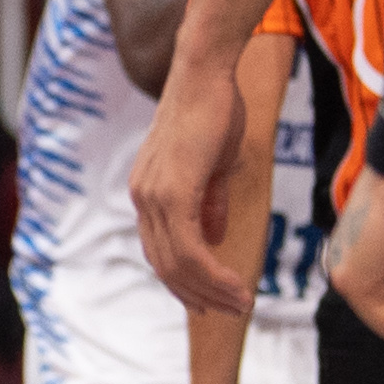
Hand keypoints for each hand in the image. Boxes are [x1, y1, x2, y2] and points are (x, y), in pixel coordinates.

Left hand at [127, 68, 260, 315]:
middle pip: (166, 266)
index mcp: (148, 192)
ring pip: (179, 264)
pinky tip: (236, 286)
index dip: (185, 281)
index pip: (161, 251)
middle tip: (233, 310)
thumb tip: (213, 236)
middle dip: (200, 295)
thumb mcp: (213, 165)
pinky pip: (189, 249)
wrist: (207, 73)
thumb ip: (209, 202)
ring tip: (241, 304)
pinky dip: (213, 274)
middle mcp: (142, 197)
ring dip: (212, 291)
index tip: (212, 301)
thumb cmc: (214, 110)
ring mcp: (153, 195)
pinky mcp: (172, 192)